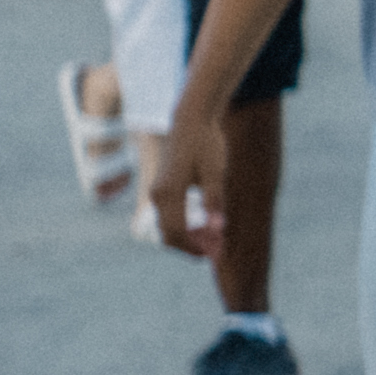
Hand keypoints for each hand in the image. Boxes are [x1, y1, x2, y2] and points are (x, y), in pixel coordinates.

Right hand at [139, 111, 230, 260]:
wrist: (191, 120)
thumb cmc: (207, 143)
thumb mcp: (216, 172)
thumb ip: (214, 201)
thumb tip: (217, 230)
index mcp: (169, 192)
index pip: (178, 232)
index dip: (197, 247)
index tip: (217, 254)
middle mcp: (158, 194)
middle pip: (170, 234)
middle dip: (192, 246)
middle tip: (217, 252)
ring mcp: (157, 191)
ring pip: (168, 226)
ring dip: (189, 238)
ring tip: (214, 241)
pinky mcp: (161, 187)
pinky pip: (169, 216)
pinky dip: (184, 226)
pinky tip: (204, 227)